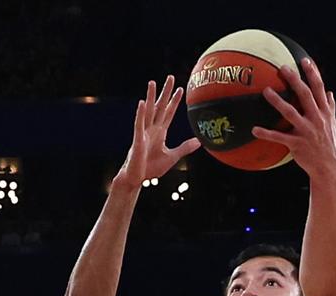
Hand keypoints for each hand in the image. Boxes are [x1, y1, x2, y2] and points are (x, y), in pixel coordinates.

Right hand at [115, 76, 200, 190]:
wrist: (137, 179)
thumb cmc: (151, 168)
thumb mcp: (172, 156)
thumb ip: (184, 148)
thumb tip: (198, 142)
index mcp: (160, 132)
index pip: (168, 113)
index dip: (174, 101)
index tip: (181, 89)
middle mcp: (151, 129)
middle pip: (159, 107)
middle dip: (165, 93)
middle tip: (170, 77)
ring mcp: (143, 133)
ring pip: (148, 111)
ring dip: (150, 97)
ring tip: (152, 83)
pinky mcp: (137, 140)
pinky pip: (138, 125)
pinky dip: (140, 114)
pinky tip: (142, 103)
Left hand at [252, 58, 335, 178]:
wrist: (328, 167)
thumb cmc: (328, 144)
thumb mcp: (333, 124)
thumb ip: (331, 107)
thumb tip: (330, 92)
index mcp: (324, 112)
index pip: (319, 88)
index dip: (313, 73)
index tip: (304, 60)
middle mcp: (316, 118)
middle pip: (305, 95)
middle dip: (295, 80)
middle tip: (282, 68)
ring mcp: (306, 131)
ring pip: (290, 113)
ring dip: (277, 101)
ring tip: (266, 91)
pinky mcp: (297, 144)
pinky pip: (279, 137)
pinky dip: (266, 133)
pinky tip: (254, 129)